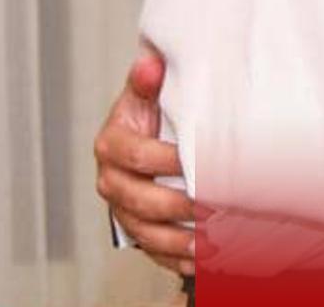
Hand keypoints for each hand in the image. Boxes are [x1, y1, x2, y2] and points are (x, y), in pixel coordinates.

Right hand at [92, 44, 196, 275]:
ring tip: (211, 243)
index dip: (165, 160)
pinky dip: (179, 260)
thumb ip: (147, 82)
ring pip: (146, 233)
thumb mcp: (145, 95)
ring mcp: (124, 210)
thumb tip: (150, 62)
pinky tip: (204, 261)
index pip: (136, 156)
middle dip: (177, 206)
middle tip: (211, 206)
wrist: (140, 140)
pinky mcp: (137, 232)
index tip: (195, 162)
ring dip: (179, 241)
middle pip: (141, 201)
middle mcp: (112, 181)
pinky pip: (155, 252)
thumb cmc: (147, 117)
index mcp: (112, 145)